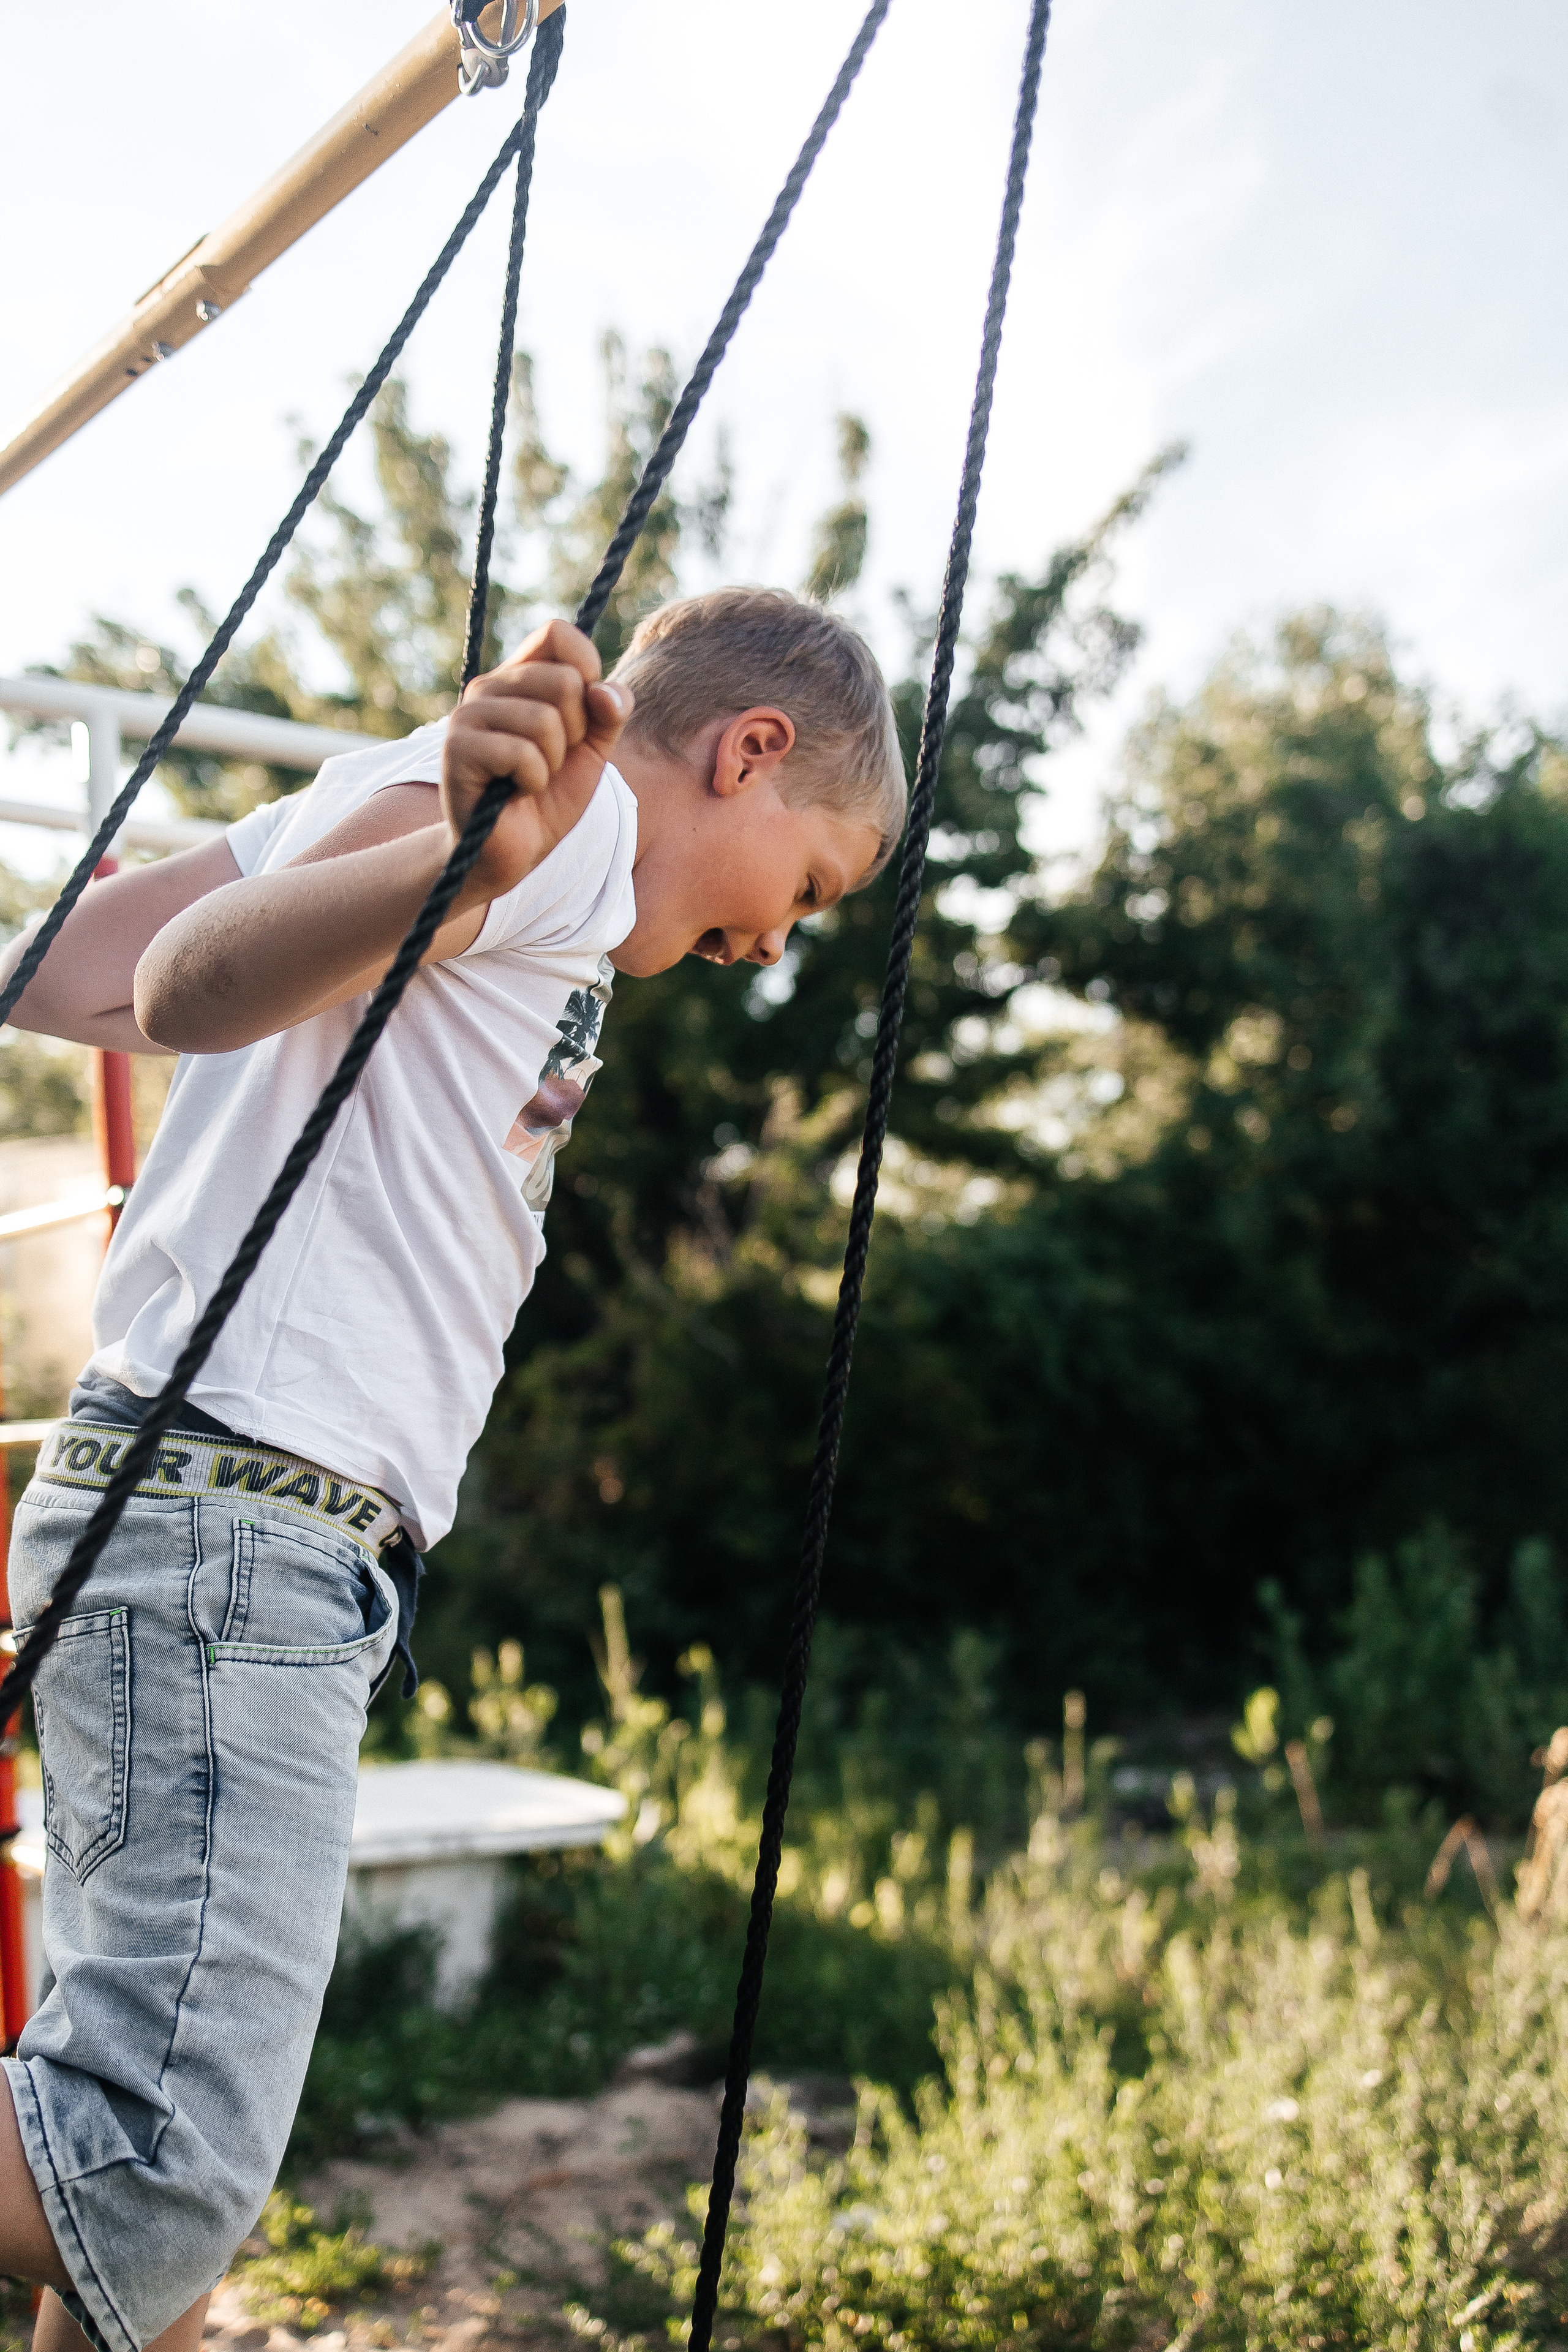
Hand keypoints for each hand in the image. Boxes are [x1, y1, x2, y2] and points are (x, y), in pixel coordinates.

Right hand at [442, 618, 632, 897]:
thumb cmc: (549, 797)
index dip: (587, 669)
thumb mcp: (593, 750)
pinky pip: (523, 753)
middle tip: (551, 761)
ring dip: (553, 763)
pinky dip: (533, 781)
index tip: (584, 714)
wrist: (513, 851)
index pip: (558, 633)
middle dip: (575, 733)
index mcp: (520, 676)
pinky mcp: (457, 748)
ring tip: (531, 779)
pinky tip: (514, 793)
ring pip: (545, 720)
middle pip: (564, 681)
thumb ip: (609, 713)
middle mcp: (490, 686)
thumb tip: (604, 690)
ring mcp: (469, 714)